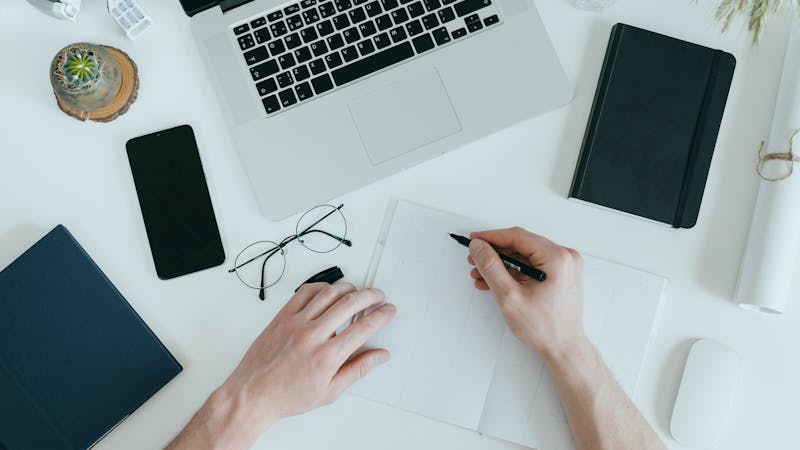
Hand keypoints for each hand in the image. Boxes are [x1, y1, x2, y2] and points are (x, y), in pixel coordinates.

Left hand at [185, 283, 395, 448]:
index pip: (364, 327)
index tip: (388, 311)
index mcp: (327, 356)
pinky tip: (328, 292)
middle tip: (378, 296)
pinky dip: (321, 287)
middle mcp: (313, 335)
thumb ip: (358, 369)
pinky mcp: (282, 317)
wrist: (253, 394)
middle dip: (371, 296)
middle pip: (350, 303)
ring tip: (357, 292)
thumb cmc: (287, 396)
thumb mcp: (330, 392)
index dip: (382, 315)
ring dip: (348, 288)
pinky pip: (305, 292)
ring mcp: (296, 323)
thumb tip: (379, 356)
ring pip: (329, 293)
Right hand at [467, 227, 584, 360]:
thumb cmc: (546, 328)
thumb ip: (491, 267)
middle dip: (494, 253)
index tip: (474, 240)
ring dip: (502, 264)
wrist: (564, 348)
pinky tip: (496, 281)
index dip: (491, 237)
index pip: (517, 237)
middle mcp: (564, 257)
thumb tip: (479, 247)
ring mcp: (564, 266)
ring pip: (524, 256)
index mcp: (557, 258)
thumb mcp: (509, 296)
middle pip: (520, 245)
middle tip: (475, 258)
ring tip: (481, 274)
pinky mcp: (560, 274)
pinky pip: (532, 265)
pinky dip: (514, 271)